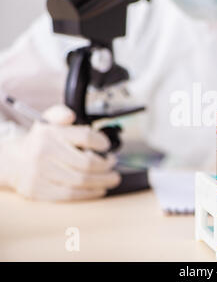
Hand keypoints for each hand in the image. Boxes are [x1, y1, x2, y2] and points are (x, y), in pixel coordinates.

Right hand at [0, 105, 119, 200]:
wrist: (12, 161)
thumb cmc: (39, 141)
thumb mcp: (48, 121)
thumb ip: (61, 113)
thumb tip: (70, 115)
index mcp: (49, 133)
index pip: (85, 137)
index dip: (102, 142)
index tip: (107, 146)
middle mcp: (43, 153)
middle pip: (86, 163)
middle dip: (106, 165)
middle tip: (112, 163)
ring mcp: (40, 174)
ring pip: (81, 180)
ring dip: (103, 181)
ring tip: (112, 177)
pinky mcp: (39, 191)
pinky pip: (71, 194)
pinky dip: (90, 193)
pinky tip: (99, 189)